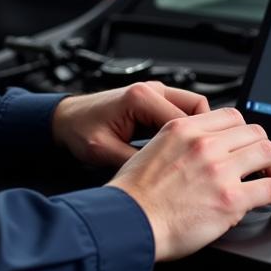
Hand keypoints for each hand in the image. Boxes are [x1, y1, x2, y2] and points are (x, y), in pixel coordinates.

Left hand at [51, 81, 208, 168]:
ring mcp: (155, 94)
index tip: (202, 166)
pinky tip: (181, 150)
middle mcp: (151, 90)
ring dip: (197, 131)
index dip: (196, 145)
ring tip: (194, 158)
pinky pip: (181, 113)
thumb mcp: (105, 152)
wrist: (65, 120)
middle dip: (204, 134)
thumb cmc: (79, 131)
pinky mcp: (154, 101)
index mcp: (140, 98)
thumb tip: (160, 179)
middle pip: (198, 108)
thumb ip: (134, 162)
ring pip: (193, 109)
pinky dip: (186, 130)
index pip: (184, 120)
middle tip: (205, 161)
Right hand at [108, 106, 270, 261]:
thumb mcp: (152, 150)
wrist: (127, 223)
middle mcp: (204, 144)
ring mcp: (219, 170)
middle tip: (265, 164)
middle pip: (253, 132)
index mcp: (185, 129)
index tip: (247, 144)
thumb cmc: (133, 196)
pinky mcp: (230, 199)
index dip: (244, 131)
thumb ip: (180, 143)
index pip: (231, 116)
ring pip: (266, 153)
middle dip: (263, 148)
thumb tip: (200, 152)